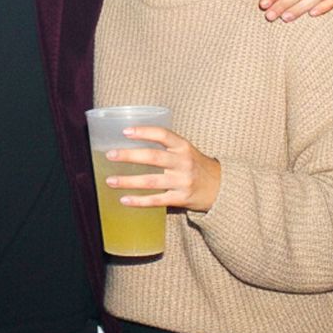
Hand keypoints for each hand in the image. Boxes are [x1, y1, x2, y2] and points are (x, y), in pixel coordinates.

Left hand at [103, 125, 222, 212]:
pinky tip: (124, 200)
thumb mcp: (186, 151)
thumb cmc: (197, 166)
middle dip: (129, 156)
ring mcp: (182, 182)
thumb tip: (132, 143)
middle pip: (153, 157)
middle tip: (110, 155)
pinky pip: (157, 200)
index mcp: (183, 147)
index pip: (163, 134)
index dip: (144, 131)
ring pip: (151, 181)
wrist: (222, 188)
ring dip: (128, 181)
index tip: (125, 131)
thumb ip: (166, 147)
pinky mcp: (181, 198)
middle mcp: (183, 163)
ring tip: (110, 181)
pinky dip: (139, 201)